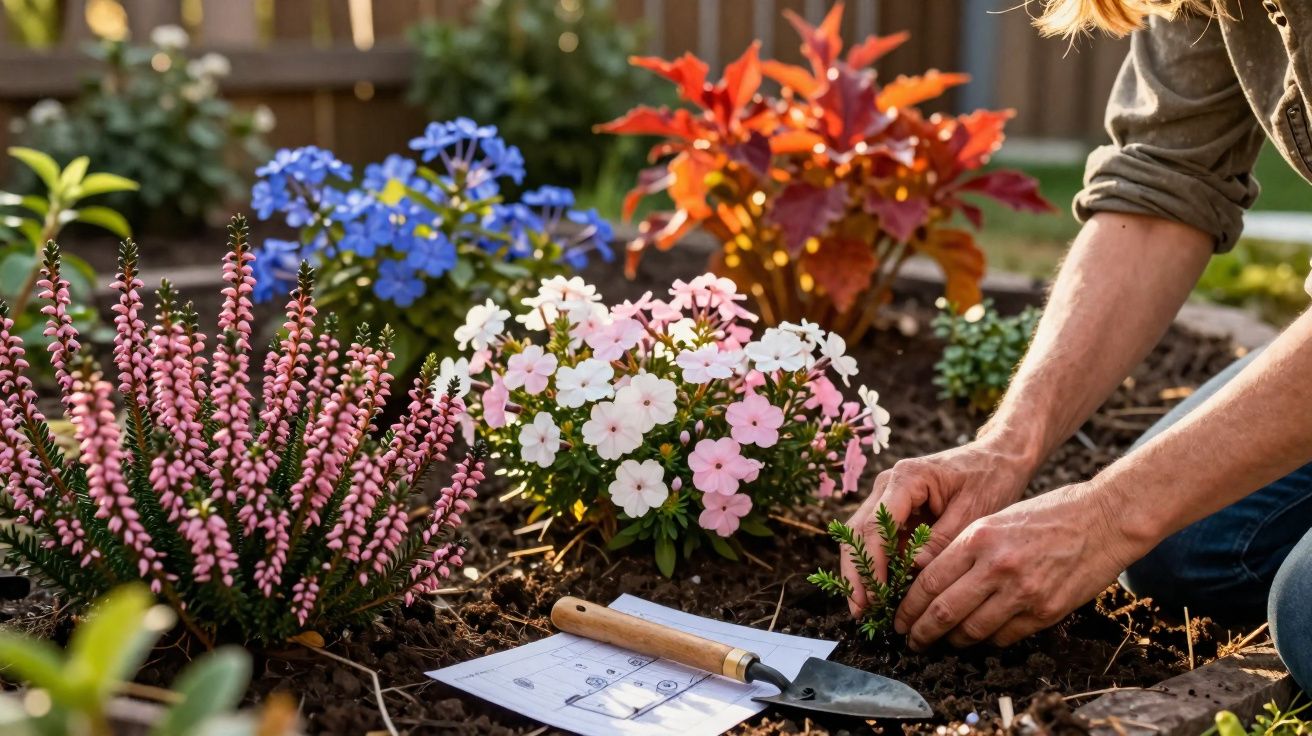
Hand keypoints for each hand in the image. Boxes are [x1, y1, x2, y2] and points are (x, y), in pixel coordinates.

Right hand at [840, 438, 1035, 615]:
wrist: (999, 457)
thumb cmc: (990, 479)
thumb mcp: (972, 511)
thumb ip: (942, 540)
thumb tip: (914, 569)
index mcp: (906, 479)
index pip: (877, 525)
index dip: (872, 563)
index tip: (876, 596)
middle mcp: (888, 485)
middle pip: (859, 531)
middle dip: (856, 572)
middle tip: (860, 610)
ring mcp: (888, 497)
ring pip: (861, 537)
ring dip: (861, 572)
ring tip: (863, 609)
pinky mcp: (896, 511)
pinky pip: (878, 541)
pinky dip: (876, 566)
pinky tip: (879, 594)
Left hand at [893, 482, 1148, 650]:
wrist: (1103, 520)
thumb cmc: (1047, 515)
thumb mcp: (996, 520)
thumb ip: (964, 550)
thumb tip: (929, 580)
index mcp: (978, 538)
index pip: (929, 582)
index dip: (908, 606)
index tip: (899, 618)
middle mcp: (996, 567)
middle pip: (944, 612)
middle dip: (921, 632)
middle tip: (911, 640)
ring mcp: (1022, 592)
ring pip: (972, 631)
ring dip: (953, 641)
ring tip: (943, 641)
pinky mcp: (1045, 611)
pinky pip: (1004, 637)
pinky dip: (987, 640)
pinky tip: (980, 635)